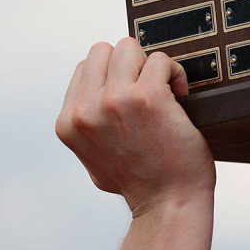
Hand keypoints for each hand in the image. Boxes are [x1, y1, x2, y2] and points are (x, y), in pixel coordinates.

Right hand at [56, 38, 215, 216]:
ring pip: (129, 46)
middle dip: (128, 64)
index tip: (130, 95)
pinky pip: (160, 60)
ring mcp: (115, 100)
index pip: (84, 68)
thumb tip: (95, 93)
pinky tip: (180, 94)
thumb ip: (87, 123)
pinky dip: (174, 72)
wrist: (168, 203)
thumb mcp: (92, 156)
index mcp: (69, 122)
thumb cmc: (139, 182)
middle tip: (147, 88)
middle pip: (103, 50)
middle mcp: (86, 110)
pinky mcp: (148, 97)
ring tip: (164, 88)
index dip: (111, 76)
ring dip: (149, 64)